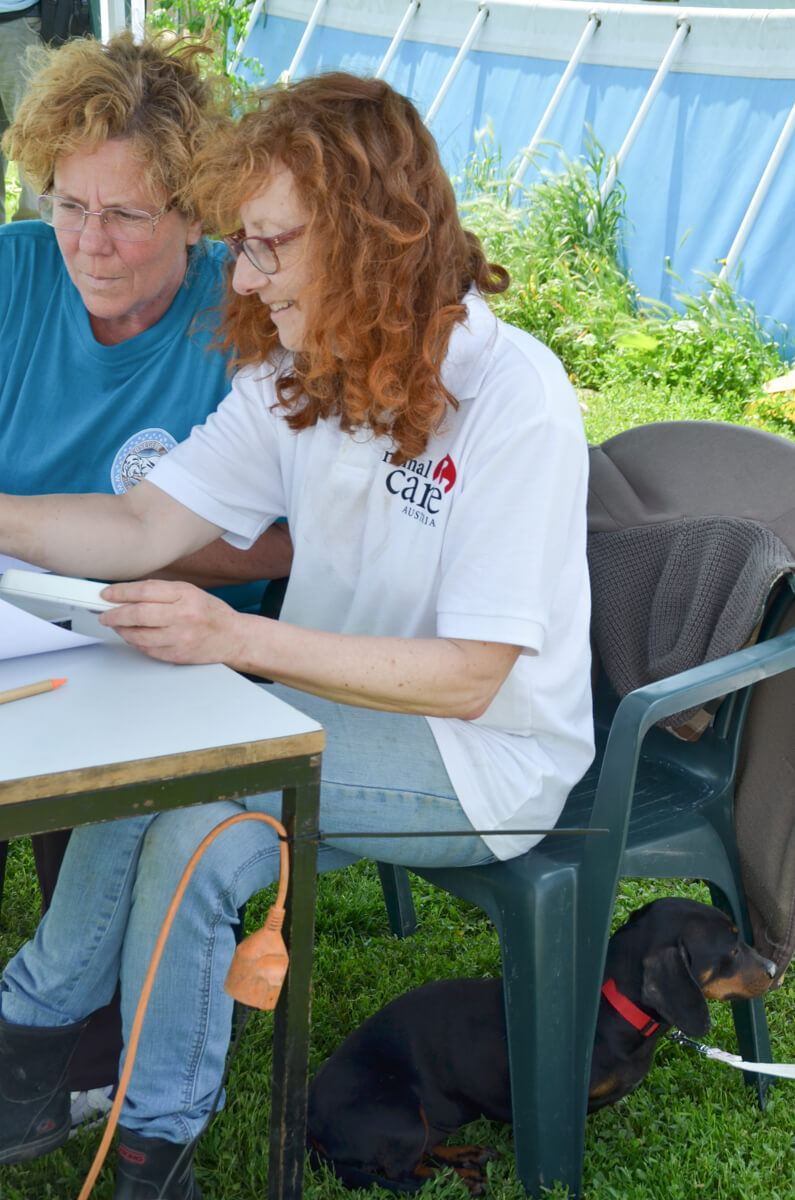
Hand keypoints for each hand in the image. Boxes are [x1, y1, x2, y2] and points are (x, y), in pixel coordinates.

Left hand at [99, 579, 243, 664]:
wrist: (233, 638)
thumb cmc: (210, 613)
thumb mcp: (189, 592)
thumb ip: (160, 592)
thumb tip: (127, 594)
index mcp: (185, 595)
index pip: (144, 591)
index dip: (120, 593)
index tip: (106, 595)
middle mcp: (183, 616)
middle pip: (138, 614)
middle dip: (114, 614)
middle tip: (105, 614)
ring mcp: (180, 637)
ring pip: (139, 635)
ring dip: (122, 630)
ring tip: (117, 625)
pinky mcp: (177, 654)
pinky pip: (147, 649)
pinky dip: (135, 642)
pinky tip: (132, 636)